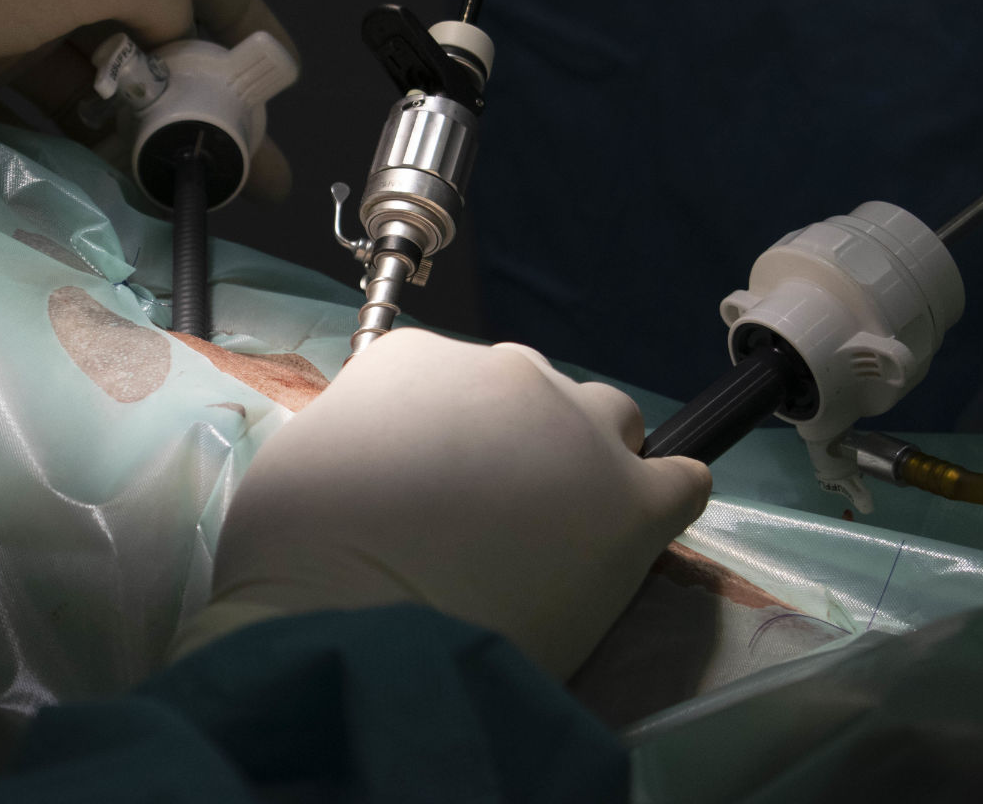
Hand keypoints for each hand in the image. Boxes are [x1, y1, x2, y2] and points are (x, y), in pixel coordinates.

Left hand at [0, 0, 298, 196]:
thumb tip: (179, 34)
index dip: (245, 18)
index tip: (282, 77)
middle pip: (155, 29)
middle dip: (208, 94)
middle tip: (250, 161)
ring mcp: (12, 13)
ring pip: (107, 76)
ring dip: (154, 127)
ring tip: (191, 181)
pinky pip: (53, 106)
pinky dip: (91, 137)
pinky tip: (117, 175)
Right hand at [171, 329, 712, 680]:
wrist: (356, 623)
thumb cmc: (300, 556)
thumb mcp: (302, 463)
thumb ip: (361, 438)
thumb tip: (386, 461)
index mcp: (418, 358)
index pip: (454, 381)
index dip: (447, 441)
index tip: (432, 490)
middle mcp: (504, 370)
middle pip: (534, 395)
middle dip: (521, 445)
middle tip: (488, 522)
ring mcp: (575, 428)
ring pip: (612, 424)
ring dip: (590, 466)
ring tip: (558, 537)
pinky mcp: (632, 500)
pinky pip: (682, 480)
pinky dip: (661, 505)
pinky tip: (632, 542)